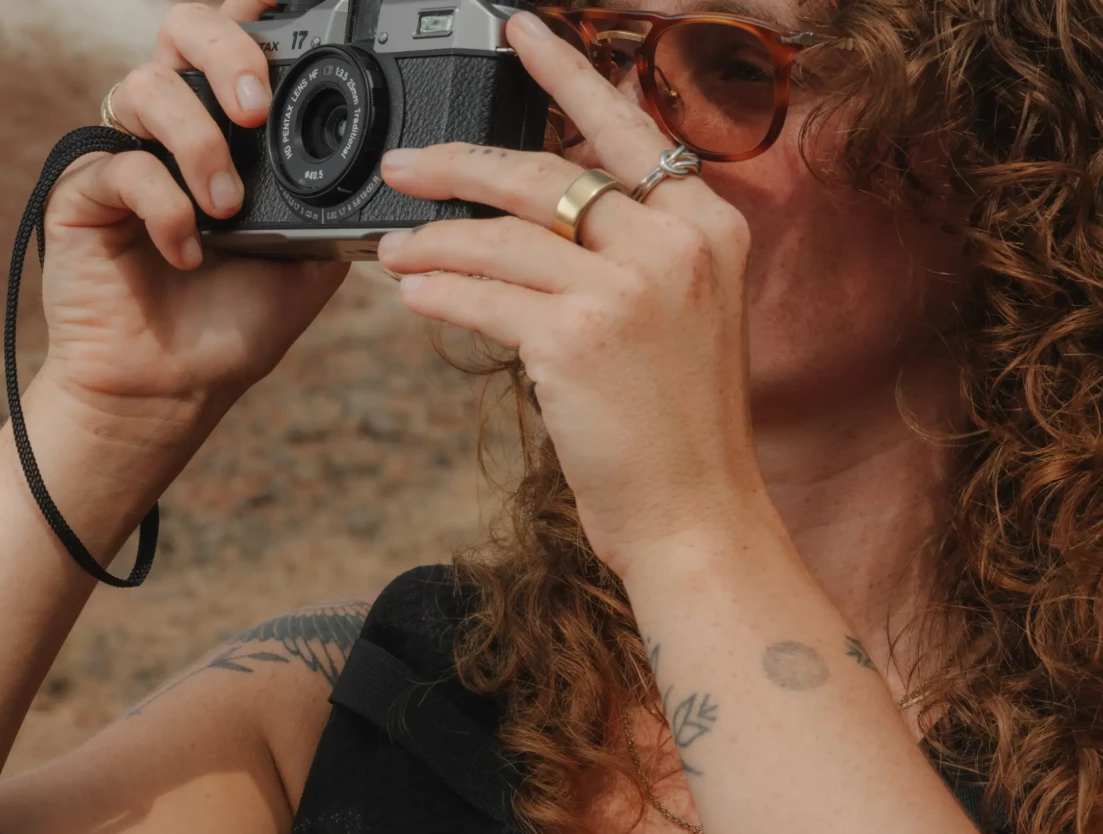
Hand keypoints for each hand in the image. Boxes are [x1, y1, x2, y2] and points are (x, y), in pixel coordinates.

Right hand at [36, 2, 347, 427]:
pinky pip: (121, 163)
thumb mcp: (307, 267)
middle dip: (226, 50)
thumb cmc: (230, 330)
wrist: (171, 392)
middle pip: (182, 29)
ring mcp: (124, 153)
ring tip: (227, 210)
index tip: (286, 2)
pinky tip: (186, 252)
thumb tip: (383, 168)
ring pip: (148, 85)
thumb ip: (333, 208)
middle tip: (258, 107)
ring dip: (199, 142)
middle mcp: (172, 129)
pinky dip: (164, 205)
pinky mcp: (83, 191)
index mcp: (225, 133)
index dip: (255, 11)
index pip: (235, 44)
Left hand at [377, 11, 765, 574]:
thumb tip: (550, 217)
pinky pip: (483, 298)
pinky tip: (412, 293)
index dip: (567, 75)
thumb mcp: (686, 322)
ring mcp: (627, 290)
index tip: (519, 33)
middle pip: (547, 173)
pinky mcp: (576, 340)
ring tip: (392, 248)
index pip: (629, 128)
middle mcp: (674, 245)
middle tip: (406, 165)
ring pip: (504, 237)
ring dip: (434, 239)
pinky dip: (438, 292)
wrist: (696, 516)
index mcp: (710, 229)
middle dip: (462, 164)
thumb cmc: (682, 433)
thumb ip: (638, 257)